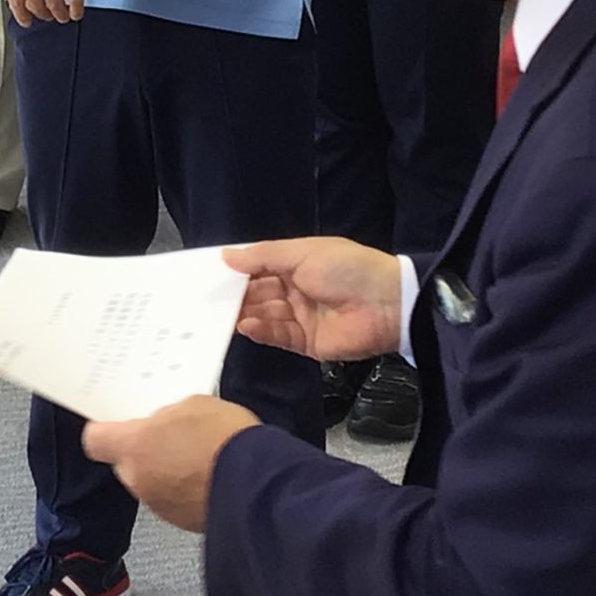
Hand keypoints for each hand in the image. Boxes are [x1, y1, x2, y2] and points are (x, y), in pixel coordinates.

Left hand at [81, 396, 259, 533]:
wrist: (259, 485)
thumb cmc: (227, 442)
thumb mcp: (194, 404)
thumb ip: (167, 415)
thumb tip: (164, 421)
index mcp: (133, 445)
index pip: (95, 439)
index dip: (105, 430)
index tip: (116, 423)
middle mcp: (139, 479)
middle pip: (125, 463)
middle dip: (143, 450)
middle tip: (169, 435)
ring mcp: (160, 504)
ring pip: (150, 483)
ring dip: (166, 471)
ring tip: (197, 455)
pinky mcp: (182, 522)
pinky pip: (173, 501)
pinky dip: (184, 491)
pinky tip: (208, 475)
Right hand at [223, 238, 403, 362]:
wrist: (387, 305)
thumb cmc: (347, 269)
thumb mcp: (303, 253)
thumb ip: (263, 257)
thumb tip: (226, 256)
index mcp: (298, 264)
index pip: (260, 267)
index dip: (238, 270)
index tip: (211, 273)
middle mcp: (297, 289)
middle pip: (259, 293)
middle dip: (236, 295)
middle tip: (208, 298)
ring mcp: (301, 317)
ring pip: (265, 315)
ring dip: (244, 314)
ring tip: (221, 313)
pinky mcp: (306, 342)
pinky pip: (278, 337)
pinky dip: (260, 331)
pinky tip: (245, 325)